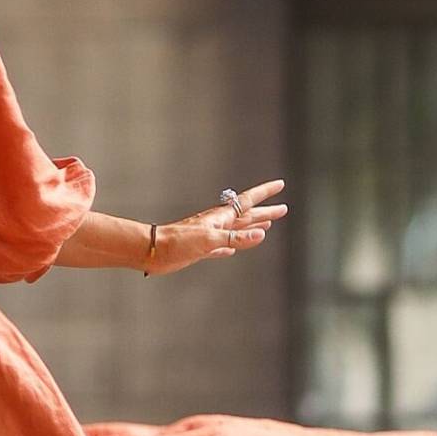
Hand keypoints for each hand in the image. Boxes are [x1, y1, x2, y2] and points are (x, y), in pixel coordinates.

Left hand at [153, 179, 287, 271]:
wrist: (153, 250)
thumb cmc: (178, 242)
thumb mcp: (209, 239)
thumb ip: (236, 237)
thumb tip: (262, 234)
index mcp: (221, 217)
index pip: (248, 202)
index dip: (265, 193)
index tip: (280, 185)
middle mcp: (218, 224)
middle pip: (247, 216)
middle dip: (266, 212)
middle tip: (283, 209)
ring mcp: (210, 236)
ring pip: (238, 231)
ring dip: (253, 227)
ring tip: (266, 225)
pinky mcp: (202, 249)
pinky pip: (223, 247)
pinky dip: (233, 246)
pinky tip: (234, 249)